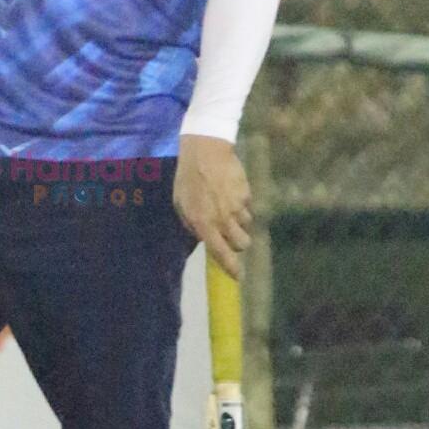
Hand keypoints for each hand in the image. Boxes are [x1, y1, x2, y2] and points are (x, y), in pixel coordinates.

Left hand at [174, 134, 252, 278]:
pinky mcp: (246, 194)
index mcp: (204, 224)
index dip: (232, 268)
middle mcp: (223, 219)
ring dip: (240, 223)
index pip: (222, 254)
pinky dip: (242, 205)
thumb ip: (192, 223)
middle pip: (242, 243)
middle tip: (232, 237)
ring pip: (246, 225)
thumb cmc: (187, 178)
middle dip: (238, 244)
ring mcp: (237, 207)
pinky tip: (231, 193)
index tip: (238, 276)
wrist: (206, 151)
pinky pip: (247, 206)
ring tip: (229, 209)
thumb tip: (203, 236)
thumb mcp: (180, 204)